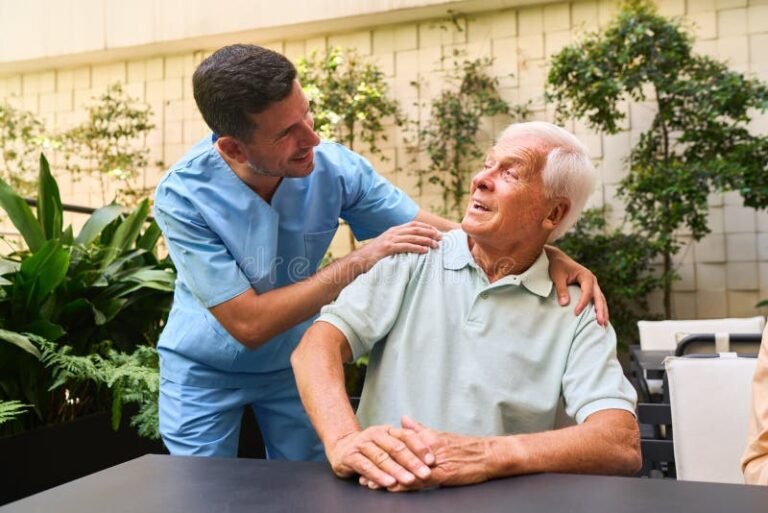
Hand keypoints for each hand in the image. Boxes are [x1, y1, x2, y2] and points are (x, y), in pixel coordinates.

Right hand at [327, 425, 434, 489]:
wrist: (340, 447)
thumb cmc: (370, 448)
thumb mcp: (387, 442)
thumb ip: (406, 443)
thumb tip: (430, 445)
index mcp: (387, 430)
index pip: (406, 436)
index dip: (420, 447)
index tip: (432, 460)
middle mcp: (374, 434)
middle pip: (396, 447)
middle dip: (412, 462)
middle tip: (425, 473)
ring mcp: (362, 444)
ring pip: (382, 457)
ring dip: (397, 470)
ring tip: (409, 479)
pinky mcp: (350, 456)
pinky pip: (366, 466)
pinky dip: (378, 475)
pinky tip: (389, 482)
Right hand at [355, 221, 440, 271]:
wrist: (360, 259)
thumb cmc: (376, 255)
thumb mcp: (388, 244)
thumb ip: (399, 242)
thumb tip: (413, 245)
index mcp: (394, 230)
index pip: (414, 225)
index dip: (427, 227)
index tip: (437, 232)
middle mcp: (393, 232)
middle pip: (416, 229)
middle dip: (430, 232)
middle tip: (441, 238)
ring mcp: (390, 239)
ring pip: (413, 237)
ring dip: (426, 240)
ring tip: (436, 245)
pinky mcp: (388, 248)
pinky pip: (406, 246)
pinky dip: (417, 247)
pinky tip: (425, 250)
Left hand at [361, 416, 492, 491]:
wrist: (488, 454)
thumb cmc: (465, 447)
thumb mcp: (440, 435)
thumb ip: (419, 429)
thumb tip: (404, 419)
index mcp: (426, 437)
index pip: (398, 446)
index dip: (381, 454)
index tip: (367, 459)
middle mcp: (427, 446)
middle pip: (397, 458)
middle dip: (379, 467)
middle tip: (362, 475)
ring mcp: (434, 460)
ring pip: (405, 469)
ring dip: (387, 477)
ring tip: (371, 484)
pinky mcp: (443, 473)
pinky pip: (419, 479)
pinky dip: (405, 484)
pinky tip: (393, 488)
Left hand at [545, 246, 607, 325]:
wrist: (557, 259)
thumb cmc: (557, 266)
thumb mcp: (557, 276)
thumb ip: (561, 289)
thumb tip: (565, 304)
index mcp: (586, 276)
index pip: (587, 292)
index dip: (582, 303)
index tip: (576, 313)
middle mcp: (592, 280)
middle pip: (599, 297)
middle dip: (601, 310)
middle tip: (601, 323)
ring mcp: (592, 285)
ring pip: (600, 299)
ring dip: (603, 311)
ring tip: (604, 325)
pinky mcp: (589, 289)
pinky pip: (596, 300)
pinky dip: (599, 309)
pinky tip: (600, 319)